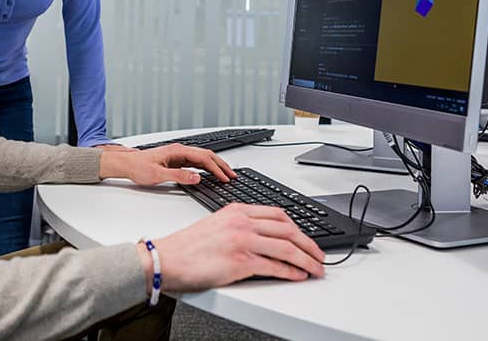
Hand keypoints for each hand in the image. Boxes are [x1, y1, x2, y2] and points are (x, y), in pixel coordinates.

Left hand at [99, 143, 235, 185]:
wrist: (127, 164)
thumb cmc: (138, 167)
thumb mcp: (158, 174)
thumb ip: (179, 176)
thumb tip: (197, 177)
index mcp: (177, 151)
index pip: (203, 158)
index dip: (216, 169)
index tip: (225, 178)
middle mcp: (179, 151)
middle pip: (206, 155)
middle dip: (221, 165)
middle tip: (232, 175)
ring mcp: (178, 155)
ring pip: (202, 158)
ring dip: (215, 166)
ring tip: (226, 175)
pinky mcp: (176, 160)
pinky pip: (195, 162)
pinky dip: (206, 167)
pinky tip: (211, 174)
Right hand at [138, 203, 325, 289]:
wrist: (167, 259)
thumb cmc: (187, 246)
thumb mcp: (216, 225)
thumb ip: (239, 226)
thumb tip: (264, 239)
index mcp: (236, 210)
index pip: (277, 215)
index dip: (298, 227)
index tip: (306, 238)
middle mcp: (242, 222)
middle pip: (288, 230)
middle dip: (310, 244)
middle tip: (320, 256)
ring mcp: (243, 241)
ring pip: (287, 249)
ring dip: (307, 261)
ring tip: (316, 269)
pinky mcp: (241, 262)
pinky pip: (275, 266)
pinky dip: (291, 272)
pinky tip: (298, 276)